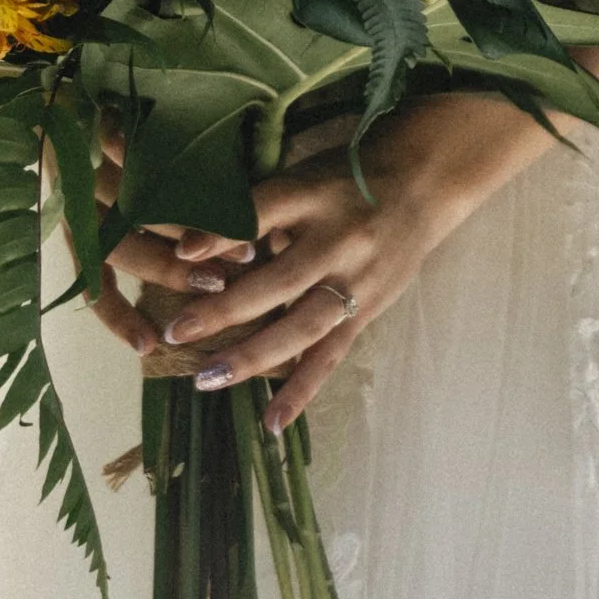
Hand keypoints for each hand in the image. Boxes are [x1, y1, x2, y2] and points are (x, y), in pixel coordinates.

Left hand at [91, 91, 570, 430]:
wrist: (422, 183)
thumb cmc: (344, 178)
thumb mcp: (299, 176)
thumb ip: (252, 209)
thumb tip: (189, 246)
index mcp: (314, 194)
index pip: (262, 213)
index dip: (223, 233)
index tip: (181, 253)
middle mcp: (338, 239)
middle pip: (279, 279)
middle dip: (226, 309)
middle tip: (177, 330)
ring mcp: (358, 280)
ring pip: (302, 326)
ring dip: (254, 355)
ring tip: (207, 379)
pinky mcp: (369, 310)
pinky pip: (331, 355)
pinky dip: (302, 389)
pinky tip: (273, 422)